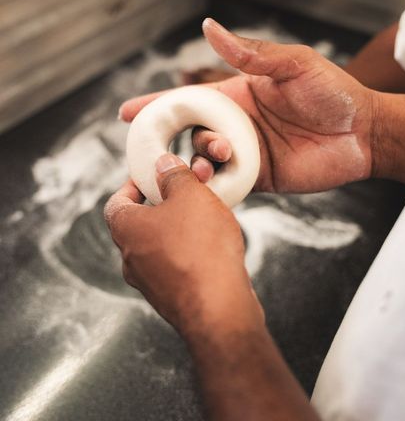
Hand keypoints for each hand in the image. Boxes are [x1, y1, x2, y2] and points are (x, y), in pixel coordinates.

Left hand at [104, 153, 263, 335]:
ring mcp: (150, 284)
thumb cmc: (201, 248)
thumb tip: (162, 164)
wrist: (219, 310)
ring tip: (204, 218)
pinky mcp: (172, 299)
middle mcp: (131, 259)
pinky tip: (213, 248)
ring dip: (176, 231)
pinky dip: (188, 254)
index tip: (151, 177)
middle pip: (138, 225)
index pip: (116, 202)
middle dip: (160, 206)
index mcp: (126, 230)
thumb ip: (174, 176)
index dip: (132, 186)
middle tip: (184, 194)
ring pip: (158, 247)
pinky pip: (176, 268)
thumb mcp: (190, 196)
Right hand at [120, 19, 376, 192]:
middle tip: (153, 148)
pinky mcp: (258, 178)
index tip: (126, 112)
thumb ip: (251, 53)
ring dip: (193, 164)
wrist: (364, 133)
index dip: (156, 105)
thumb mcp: (293, 64)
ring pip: (202, 162)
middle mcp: (234, 125)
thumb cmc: (332, 92)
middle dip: (165, 141)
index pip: (188, 100)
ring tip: (204, 162)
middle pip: (187, 134)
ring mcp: (244, 153)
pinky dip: (211, 188)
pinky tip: (207, 186)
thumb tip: (208, 27)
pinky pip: (226, 186)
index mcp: (236, 96)